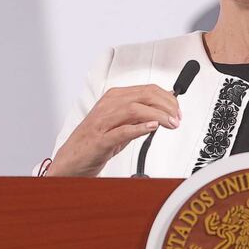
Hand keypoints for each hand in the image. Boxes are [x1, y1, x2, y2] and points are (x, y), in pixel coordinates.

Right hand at [48, 84, 180, 176]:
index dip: (167, 98)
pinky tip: (152, 128)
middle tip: (177, 118)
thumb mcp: (122, 123)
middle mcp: (109, 105)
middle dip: (166, 106)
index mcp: (114, 98)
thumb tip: (165, 109)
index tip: (177, 110)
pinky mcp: (100, 140)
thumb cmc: (96, 140)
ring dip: (158, 116)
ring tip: (170, 123)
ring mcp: (103, 122)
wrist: (71, 159)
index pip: (147, 89)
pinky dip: (139, 128)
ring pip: (135, 109)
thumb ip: (140, 115)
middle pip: (144, 96)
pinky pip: (121, 130)